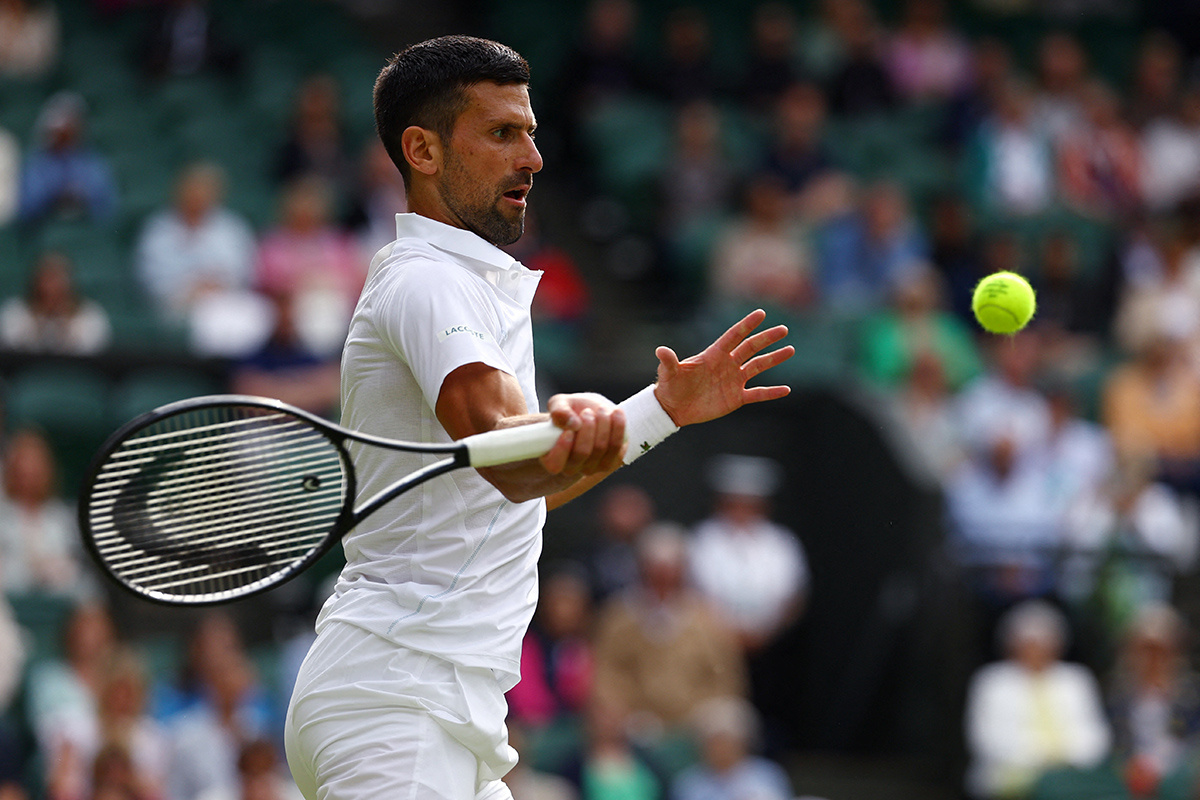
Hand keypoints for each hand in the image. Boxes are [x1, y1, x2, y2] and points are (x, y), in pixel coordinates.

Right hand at [541, 393, 625, 475]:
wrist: (592, 412)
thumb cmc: (571, 411)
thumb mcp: (560, 404)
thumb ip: (559, 411)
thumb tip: (572, 423)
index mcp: (552, 458)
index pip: (554, 465)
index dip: (562, 448)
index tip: (569, 429)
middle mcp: (571, 467)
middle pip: (582, 452)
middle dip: (587, 428)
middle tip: (587, 412)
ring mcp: (592, 467)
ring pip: (600, 448)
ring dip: (603, 424)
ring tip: (601, 410)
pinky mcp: (611, 462)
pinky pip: (617, 447)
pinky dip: (618, 427)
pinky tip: (615, 413)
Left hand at [653, 309, 792, 426]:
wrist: (674, 408)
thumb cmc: (671, 386)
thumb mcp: (669, 373)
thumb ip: (669, 361)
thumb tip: (660, 350)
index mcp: (713, 354)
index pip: (733, 336)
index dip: (746, 325)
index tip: (761, 313)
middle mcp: (727, 364)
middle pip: (750, 348)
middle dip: (767, 338)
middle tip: (783, 329)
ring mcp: (733, 380)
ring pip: (758, 366)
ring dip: (774, 358)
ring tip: (790, 350)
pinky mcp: (736, 397)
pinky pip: (757, 393)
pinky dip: (771, 392)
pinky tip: (786, 390)